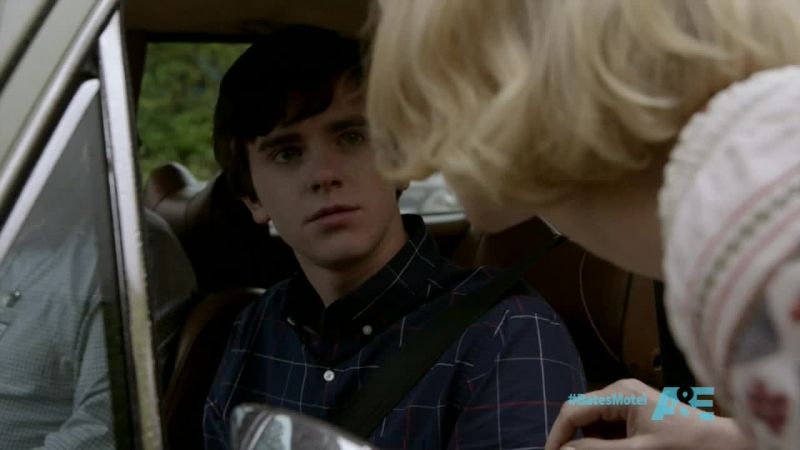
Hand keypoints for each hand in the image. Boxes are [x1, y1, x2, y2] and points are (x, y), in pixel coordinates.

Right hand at [545, 378, 753, 449]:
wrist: (725, 447)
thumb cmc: (684, 447)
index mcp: (618, 394)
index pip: (572, 411)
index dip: (556, 436)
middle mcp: (619, 392)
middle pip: (581, 416)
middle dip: (573, 440)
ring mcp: (629, 402)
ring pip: (593, 425)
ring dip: (589, 443)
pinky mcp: (638, 415)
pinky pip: (609, 429)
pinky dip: (604, 443)